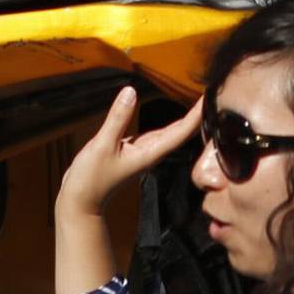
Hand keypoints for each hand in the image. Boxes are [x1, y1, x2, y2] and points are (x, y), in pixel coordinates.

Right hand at [57, 87, 202, 219]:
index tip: (209, 98)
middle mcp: (151, 152)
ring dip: (186, 118)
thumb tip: (130, 92)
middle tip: (212, 93)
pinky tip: (176, 116)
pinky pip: (156, 134)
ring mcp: (143, 152)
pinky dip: (168, 123)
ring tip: (200, 102)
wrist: (81, 202)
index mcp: (150, 153)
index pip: (180, 131)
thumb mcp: (103, 145)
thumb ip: (117, 119)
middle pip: (181, 131)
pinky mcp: (134, 151)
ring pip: (170, 132)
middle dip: (197, 113)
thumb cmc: (91, 179)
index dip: (197, 115)